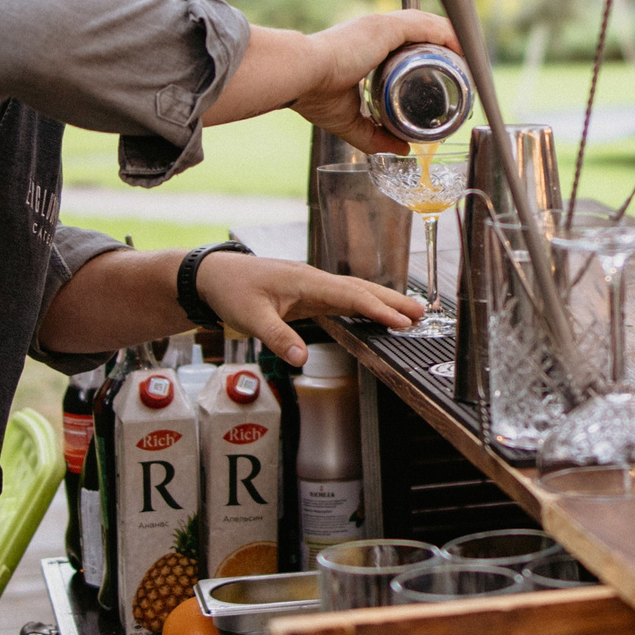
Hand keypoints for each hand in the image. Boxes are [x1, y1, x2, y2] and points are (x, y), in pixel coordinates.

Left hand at [195, 252, 424, 365]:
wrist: (213, 276)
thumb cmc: (231, 290)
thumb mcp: (250, 317)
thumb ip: (277, 337)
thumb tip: (301, 359)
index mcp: (306, 282)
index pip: (350, 296)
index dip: (377, 309)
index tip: (400, 321)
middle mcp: (314, 280)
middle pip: (361, 290)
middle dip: (391, 301)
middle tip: (421, 314)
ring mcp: (312, 286)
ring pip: (355, 291)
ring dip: (381, 301)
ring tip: (409, 313)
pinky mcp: (307, 293)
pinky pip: (343, 297)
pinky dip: (364, 304)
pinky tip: (373, 313)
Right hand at [294, 9, 457, 154]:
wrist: (299, 77)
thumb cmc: (313, 94)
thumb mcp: (349, 121)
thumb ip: (374, 136)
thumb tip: (402, 150)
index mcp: (364, 46)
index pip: (404, 43)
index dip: (426, 53)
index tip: (446, 71)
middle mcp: (374, 31)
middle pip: (420, 32)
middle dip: (444, 47)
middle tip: (464, 69)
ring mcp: (380, 27)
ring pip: (426, 26)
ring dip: (450, 39)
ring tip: (468, 58)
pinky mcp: (384, 27)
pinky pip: (424, 25)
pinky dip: (445, 33)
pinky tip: (461, 45)